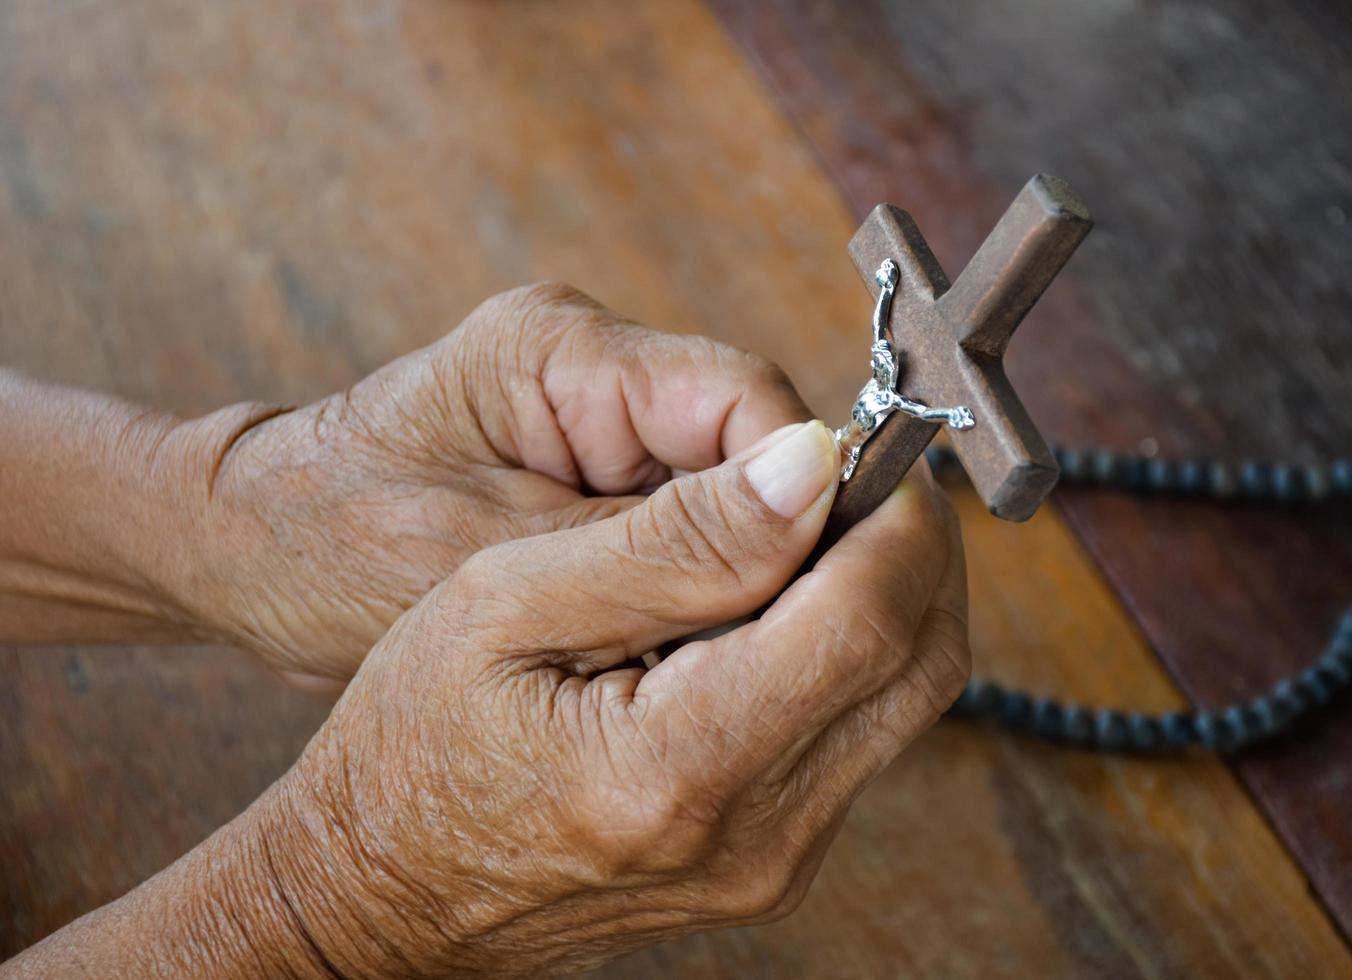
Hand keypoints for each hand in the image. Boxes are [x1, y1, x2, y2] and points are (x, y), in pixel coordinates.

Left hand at [169, 283, 810, 682]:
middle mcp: (593, 368)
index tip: (824, 594)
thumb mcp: (487, 560)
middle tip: (764, 652)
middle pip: (752, 448)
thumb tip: (811, 504)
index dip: (804, 495)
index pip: (746, 400)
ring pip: (732, 498)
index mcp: (560, 351)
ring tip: (704, 664)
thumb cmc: (327, 548)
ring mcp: (596, 419)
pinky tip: (673, 653)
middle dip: (771, 548)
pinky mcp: (592, 472)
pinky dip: (694, 591)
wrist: (243, 560)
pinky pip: (686, 529)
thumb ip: (650, 541)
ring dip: (732, 577)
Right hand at [250, 422, 968, 976]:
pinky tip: (782, 605)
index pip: (870, 614)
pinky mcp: (775, 862)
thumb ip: (671, 538)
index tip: (861, 444)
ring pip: (909, 697)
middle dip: (913, 543)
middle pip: (923, 657)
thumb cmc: (415, 745)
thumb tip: (808, 464)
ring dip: (888, 592)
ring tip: (808, 528)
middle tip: (850, 472)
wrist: (383, 894)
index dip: (892, 509)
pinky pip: (865, 734)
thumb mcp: (507, 602)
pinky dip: (852, 650)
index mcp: (682, 764)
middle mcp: (757, 835)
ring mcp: (775, 863)